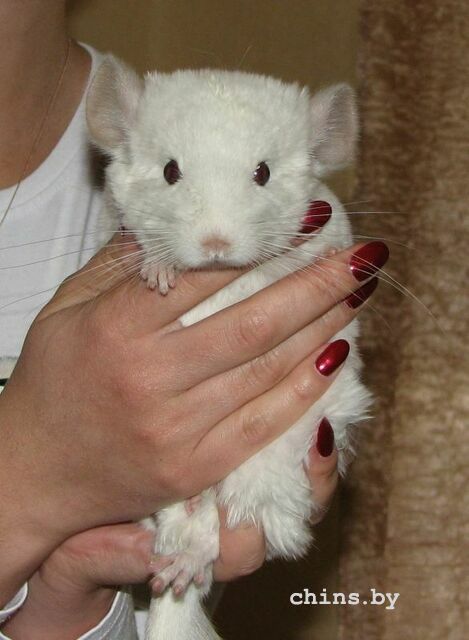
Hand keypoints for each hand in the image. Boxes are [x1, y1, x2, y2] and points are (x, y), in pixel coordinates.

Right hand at [0, 234, 384, 602]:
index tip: (307, 223)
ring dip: (323, 326)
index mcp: (116, 327)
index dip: (263, 244)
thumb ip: (119, 264)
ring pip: (267, 368)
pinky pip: (263, 423)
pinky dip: (305, 388)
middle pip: (253, 320)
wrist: (33, 473)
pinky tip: (336, 355)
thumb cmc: (51, 383)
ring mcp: (175, 429)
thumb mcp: (66, 309)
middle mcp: (150, 377)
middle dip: (317, 283)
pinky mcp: (193, 467)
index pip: (204, 274)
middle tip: (361, 254)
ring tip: (358, 293)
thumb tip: (175, 222)